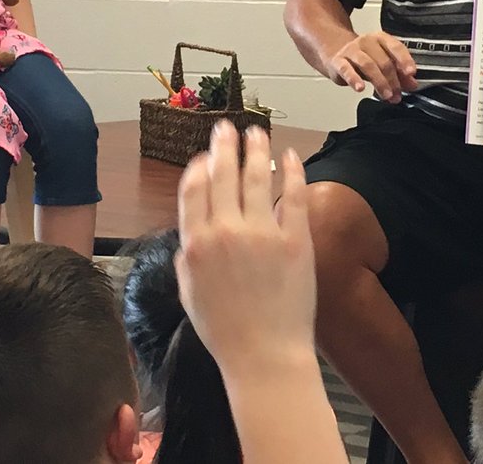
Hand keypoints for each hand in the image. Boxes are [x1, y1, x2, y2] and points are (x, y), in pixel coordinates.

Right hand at [176, 122, 316, 371]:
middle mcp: (225, 231)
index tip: (205, 154)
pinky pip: (292, 195)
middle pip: (223, 173)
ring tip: (257, 131)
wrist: (264, 356)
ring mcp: (261, 233)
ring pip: (256, 176)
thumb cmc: (224, 330)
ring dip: (256, 148)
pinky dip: (291, 171)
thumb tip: (191, 227)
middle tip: (228, 127)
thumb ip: (188, 253)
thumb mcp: (189, 291)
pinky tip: (290, 156)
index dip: (199, 165)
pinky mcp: (294, 239)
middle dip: (225, 144)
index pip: (194, 187)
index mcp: (196, 243)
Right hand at [325, 32, 417, 101]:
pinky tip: (360, 88)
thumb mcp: (383, 63)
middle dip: (393, 80)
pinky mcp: (339, 62)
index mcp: (381, 39)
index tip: (411, 73)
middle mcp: (366, 42)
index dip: (405, 60)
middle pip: (383, 60)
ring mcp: (351, 50)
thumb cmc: (364, 58)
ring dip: (379, 82)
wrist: (337, 54)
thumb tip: (412, 84)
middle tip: (397, 94)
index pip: (396, 47)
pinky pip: (347, 70)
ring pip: (367, 64)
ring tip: (386, 95)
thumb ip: (399, 74)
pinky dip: (354, 79)